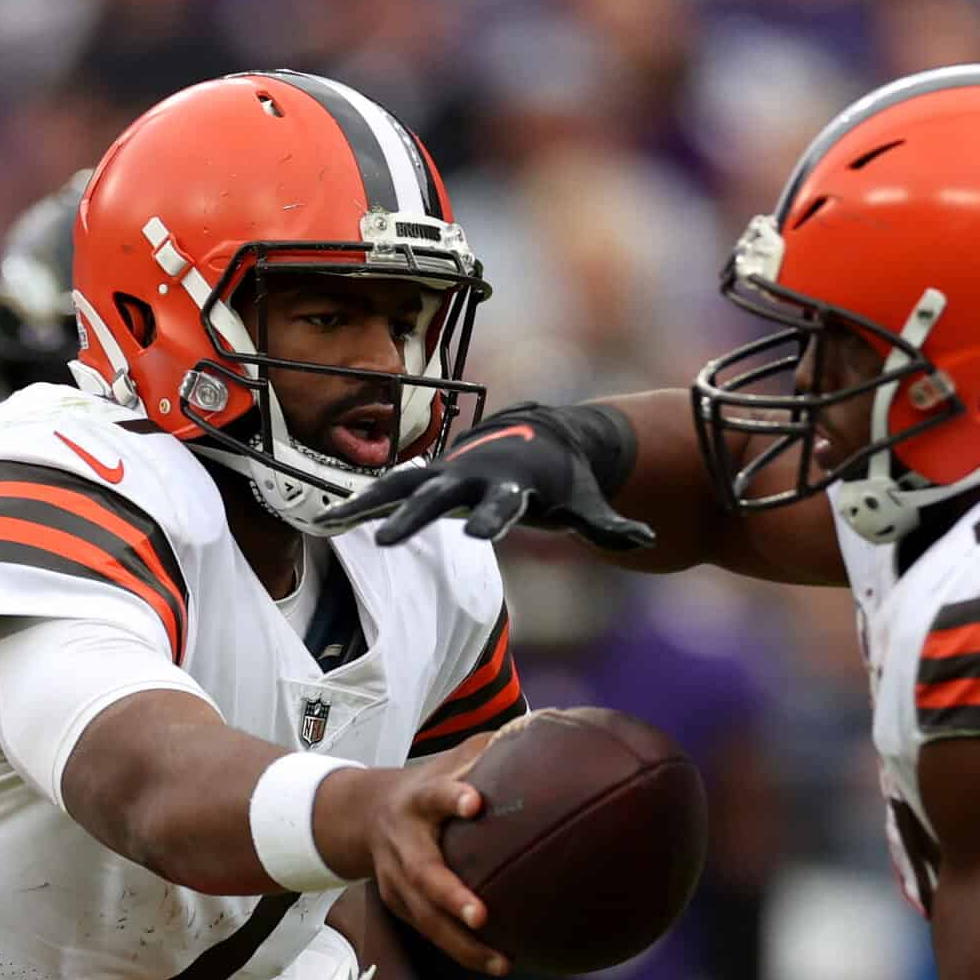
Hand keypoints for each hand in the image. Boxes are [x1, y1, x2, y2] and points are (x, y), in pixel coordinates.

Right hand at [314, 405, 654, 549]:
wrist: (541, 437)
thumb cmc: (566, 480)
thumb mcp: (590, 505)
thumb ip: (612, 527)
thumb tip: (647, 540)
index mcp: (515, 484)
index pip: (504, 504)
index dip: (493, 518)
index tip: (477, 537)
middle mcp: (475, 475)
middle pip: (440, 496)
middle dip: (413, 516)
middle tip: (385, 542)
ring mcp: (449, 473)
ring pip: (404, 486)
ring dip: (371, 504)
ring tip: (336, 523)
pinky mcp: (432, 477)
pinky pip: (392, 489)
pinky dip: (364, 503)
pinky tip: (332, 522)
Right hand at [322, 736, 509, 975]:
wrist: (359, 815)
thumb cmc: (425, 785)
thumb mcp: (449, 760)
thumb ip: (490, 750)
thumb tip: (548, 726)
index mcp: (418, 800)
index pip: (435, 794)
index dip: (453, 797)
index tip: (476, 803)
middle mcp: (403, 842)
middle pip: (423, 873)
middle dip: (450, 897)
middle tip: (481, 916)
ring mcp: (395, 879)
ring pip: (425, 917)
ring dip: (461, 944)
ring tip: (502, 963)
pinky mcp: (398, 905)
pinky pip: (430, 933)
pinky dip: (461, 952)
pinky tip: (498, 964)